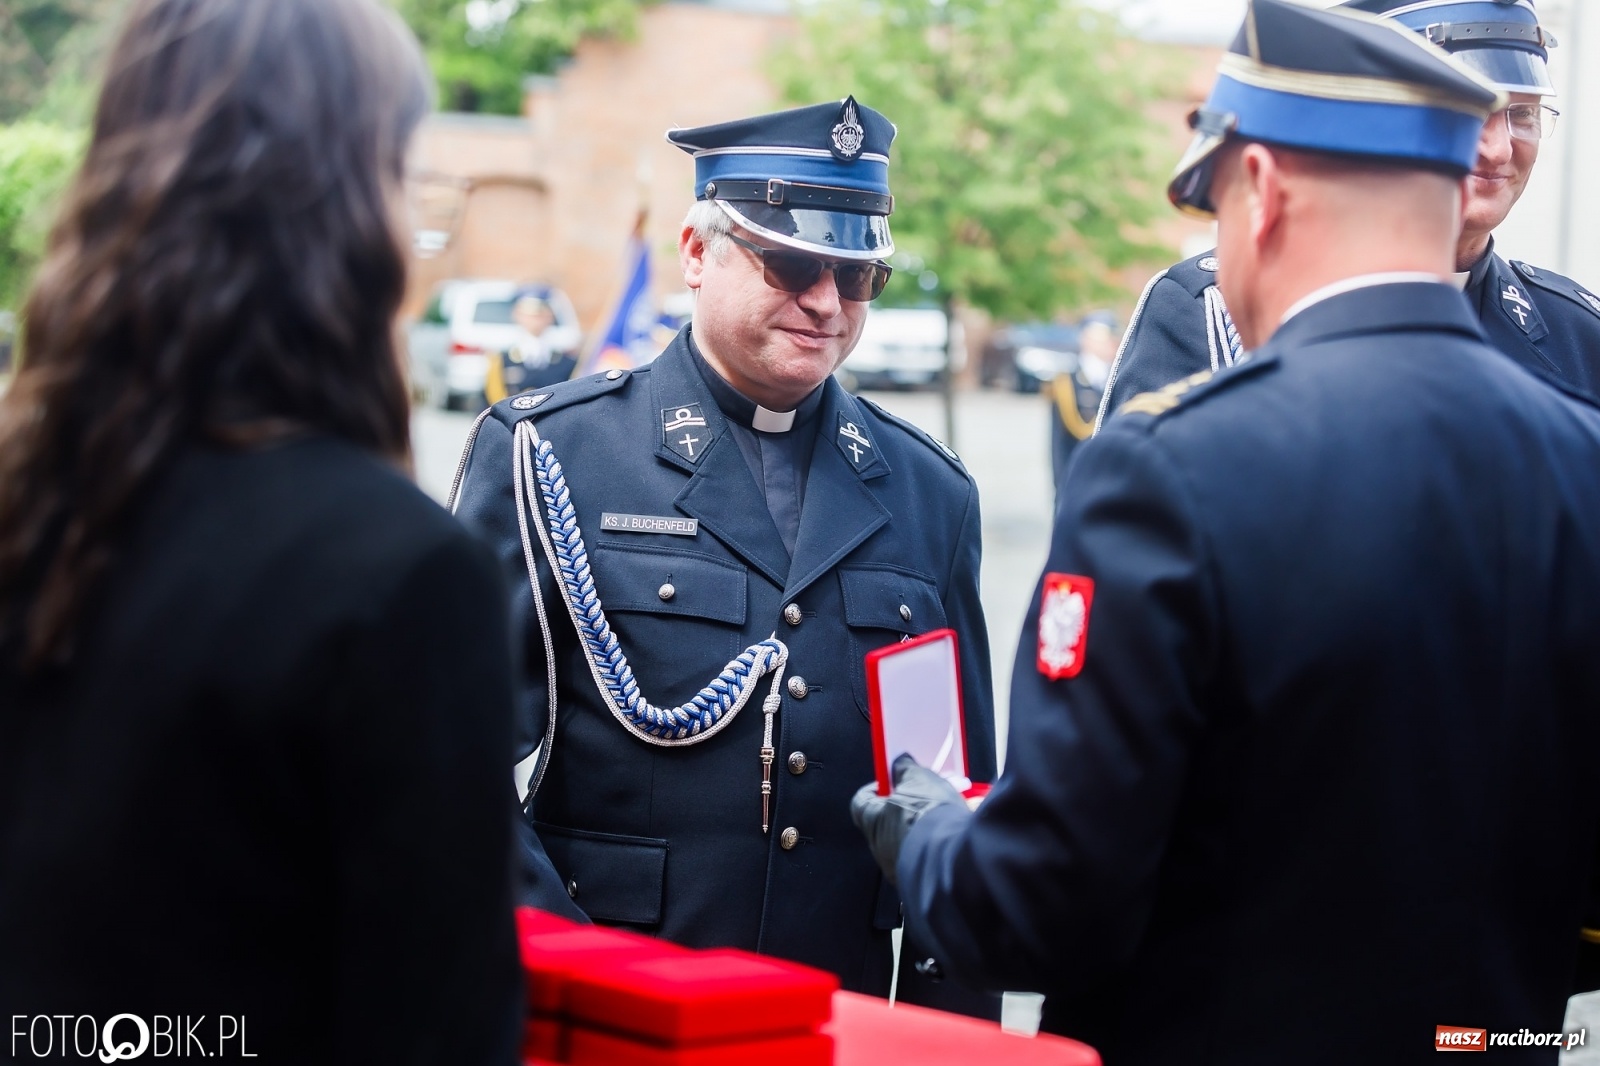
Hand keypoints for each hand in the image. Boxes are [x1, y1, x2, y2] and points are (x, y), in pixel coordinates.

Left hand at [850, 753, 969, 883]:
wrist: (955, 857)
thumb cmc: (928, 816)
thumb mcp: (919, 779)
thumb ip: (906, 769)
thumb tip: (900, 763)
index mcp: (872, 821)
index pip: (862, 801)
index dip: (878, 787)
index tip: (893, 778)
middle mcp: (881, 847)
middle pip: (890, 819)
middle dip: (908, 804)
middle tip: (927, 791)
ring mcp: (901, 866)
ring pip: (913, 837)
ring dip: (928, 823)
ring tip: (951, 808)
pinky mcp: (924, 877)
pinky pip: (930, 853)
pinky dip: (940, 840)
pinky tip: (958, 828)